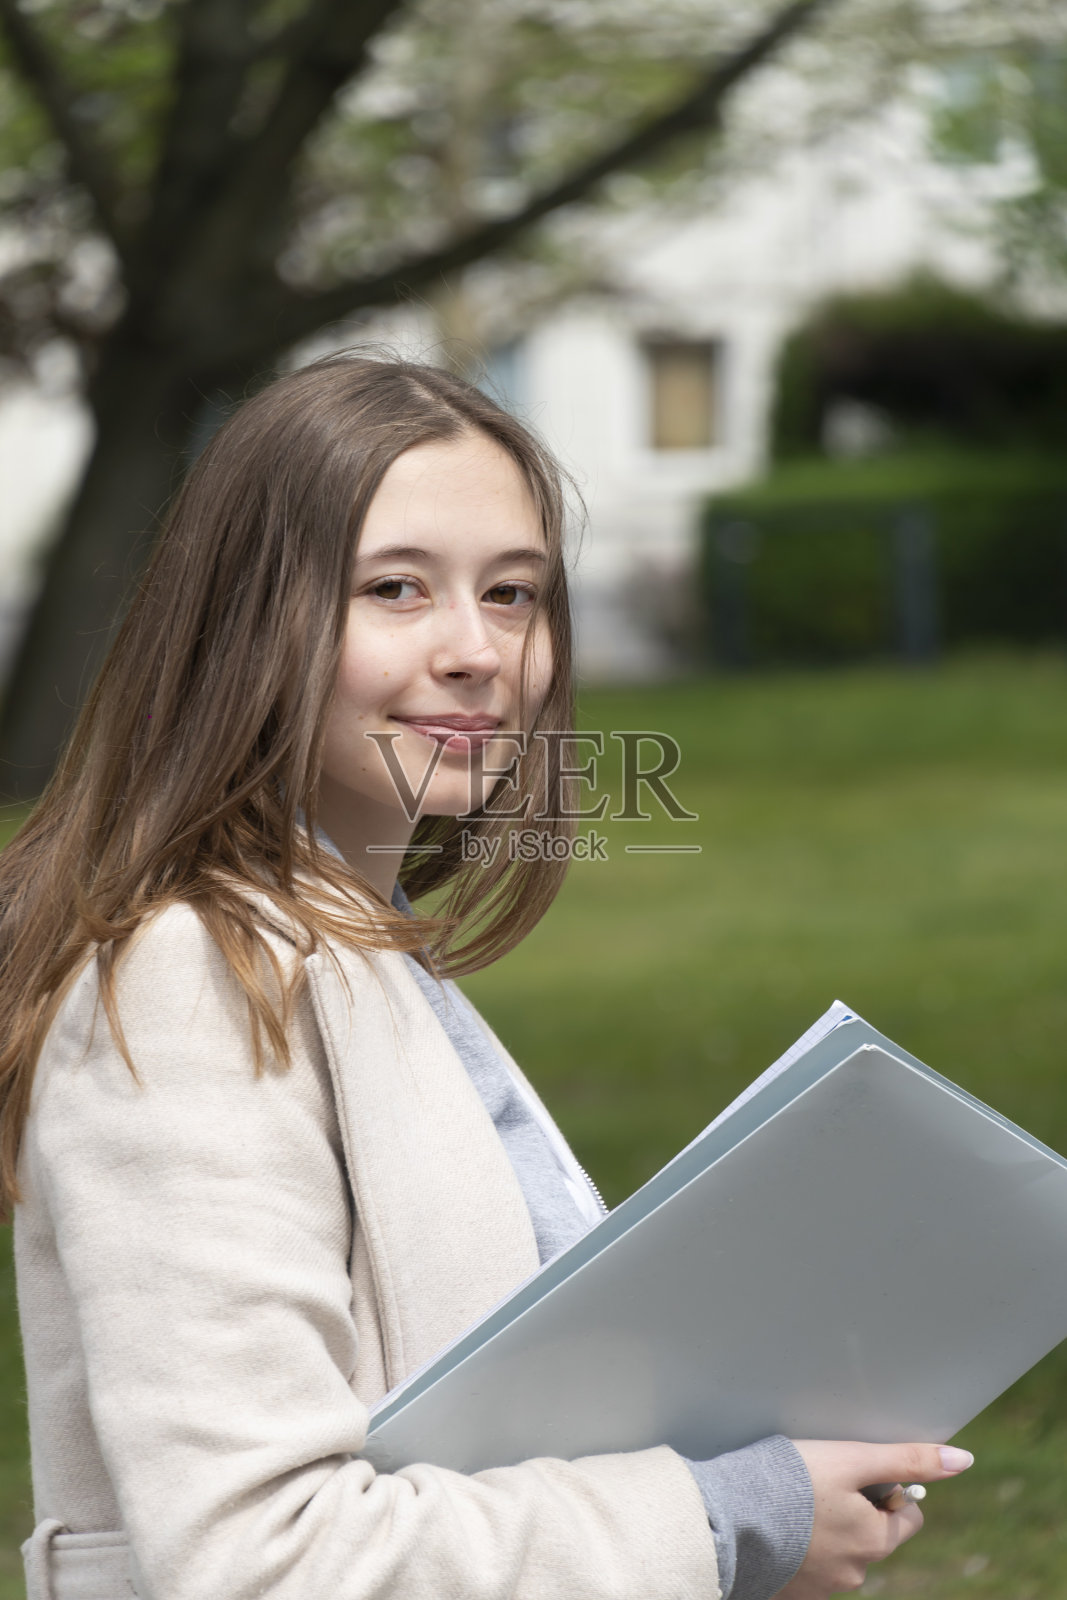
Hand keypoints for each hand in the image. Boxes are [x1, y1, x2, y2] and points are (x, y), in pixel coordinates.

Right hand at [776, 1440, 973, 1598]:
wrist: (727, 1519)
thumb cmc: (790, 1482)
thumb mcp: (852, 1459)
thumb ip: (907, 1461)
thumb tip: (963, 1460)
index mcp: (875, 1541)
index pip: (908, 1517)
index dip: (887, 1490)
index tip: (854, 1474)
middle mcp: (856, 1573)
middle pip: (873, 1536)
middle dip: (856, 1511)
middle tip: (820, 1484)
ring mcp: (822, 1588)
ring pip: (841, 1552)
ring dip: (827, 1531)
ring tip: (792, 1504)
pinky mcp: (792, 1594)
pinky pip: (809, 1568)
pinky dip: (801, 1549)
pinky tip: (778, 1528)